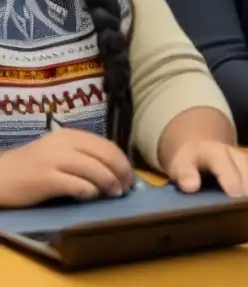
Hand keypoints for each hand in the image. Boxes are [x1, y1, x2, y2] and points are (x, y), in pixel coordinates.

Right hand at [0, 129, 134, 207]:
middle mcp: (65, 144)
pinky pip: (77, 185)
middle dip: (121, 173)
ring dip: (110, 183)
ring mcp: (54, 160)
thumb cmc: (32, 166)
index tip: (131, 176)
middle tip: (126, 187)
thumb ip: (84, 155)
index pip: (108, 145)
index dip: (123, 162)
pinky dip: (89, 191)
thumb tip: (116, 169)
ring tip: (114, 194)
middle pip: (106, 156)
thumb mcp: (60, 152)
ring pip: (95, 170)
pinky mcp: (45, 179)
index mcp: (72, 135)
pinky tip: (90, 196)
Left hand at [166, 140, 247, 197]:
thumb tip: (191, 187)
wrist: (199, 147)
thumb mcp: (179, 165)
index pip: (227, 169)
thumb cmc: (189, 161)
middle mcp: (235, 154)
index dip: (233, 185)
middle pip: (246, 173)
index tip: (238, 201)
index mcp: (216, 152)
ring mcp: (246, 159)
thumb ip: (184, 174)